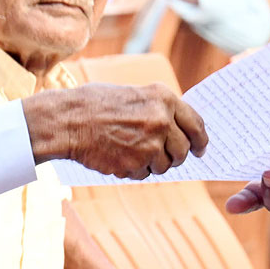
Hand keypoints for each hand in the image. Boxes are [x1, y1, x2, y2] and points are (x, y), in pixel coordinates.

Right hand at [23, 83, 208, 178]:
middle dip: (175, 155)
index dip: (201, 140)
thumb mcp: (136, 94)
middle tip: (161, 154)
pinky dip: (136, 169)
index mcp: (164, 98)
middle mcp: (161, 121)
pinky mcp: (135, 164)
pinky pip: (145, 174)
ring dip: (153, 163)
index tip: (200, 149)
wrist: (69, 120)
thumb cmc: (98, 104)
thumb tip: (181, 132)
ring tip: (131, 149)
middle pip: (183, 150)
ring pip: (165, 165)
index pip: (197, 125)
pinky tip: (119, 155)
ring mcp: (149, 144)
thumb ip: (161, 110)